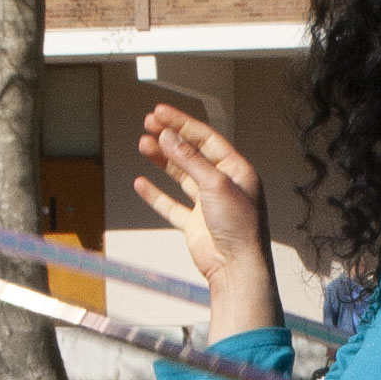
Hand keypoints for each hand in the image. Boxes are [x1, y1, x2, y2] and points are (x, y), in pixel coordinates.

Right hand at [136, 104, 281, 340]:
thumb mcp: (215, 184)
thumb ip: (190, 160)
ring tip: (143, 145)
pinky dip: (156, 194)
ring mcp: (208, 204)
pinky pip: (171, 205)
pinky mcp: (195, 224)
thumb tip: (169, 137)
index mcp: (236, 170)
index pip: (206, 139)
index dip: (182, 123)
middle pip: (192, 154)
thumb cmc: (239, 226)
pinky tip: (141, 183)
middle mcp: (223, 184)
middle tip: (148, 123)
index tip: (159, 112)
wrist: (236, 267)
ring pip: (180, 176)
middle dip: (170, 138)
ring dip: (162, 160)